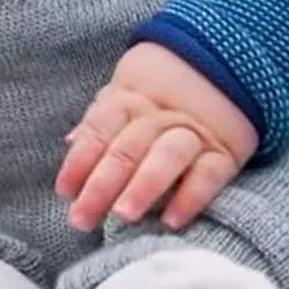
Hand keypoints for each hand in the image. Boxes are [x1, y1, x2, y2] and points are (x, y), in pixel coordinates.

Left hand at [55, 41, 258, 232]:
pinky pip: (208, 174)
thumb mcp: (126, 95)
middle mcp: (159, 115)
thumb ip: (100, 121)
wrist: (222, 67)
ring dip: (143, 185)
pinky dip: (190, 196)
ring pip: (167, 156)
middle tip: (82, 218)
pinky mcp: (223, 152)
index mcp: (130, 99)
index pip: (100, 128)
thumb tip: (69, 143)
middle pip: (127, 148)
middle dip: (102, 184)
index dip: (80, 159)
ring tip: (123, 215)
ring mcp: (193, 132)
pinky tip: (171, 220)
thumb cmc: (159, 95)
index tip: (65, 191)